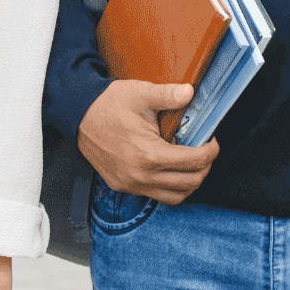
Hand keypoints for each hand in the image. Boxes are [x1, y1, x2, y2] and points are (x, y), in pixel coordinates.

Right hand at [76, 79, 218, 203]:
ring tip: (192, 164)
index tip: (212, 141)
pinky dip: (170, 187)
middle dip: (205, 168)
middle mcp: (141, 175)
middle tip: (206, 152)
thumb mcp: (141, 93)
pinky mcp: (122, 185)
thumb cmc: (108, 104)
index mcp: (149, 154)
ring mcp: (131, 183)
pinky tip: (171, 169)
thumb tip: (191, 92)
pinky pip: (156, 195)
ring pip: (175, 196)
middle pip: (189, 183)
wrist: (77, 114)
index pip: (194, 162)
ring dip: (190, 182)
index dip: (211, 151)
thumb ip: (169, 95)